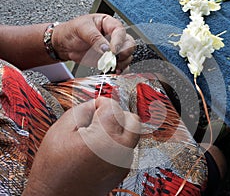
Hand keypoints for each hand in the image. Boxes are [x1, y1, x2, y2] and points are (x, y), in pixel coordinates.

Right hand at [23, 97, 140, 195]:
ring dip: (117, 128)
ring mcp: (124, 161)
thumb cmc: (54, 170)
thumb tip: (95, 104)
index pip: (114, 106)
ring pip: (131, 133)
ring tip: (96, 136)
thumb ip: (81, 110)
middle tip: (99, 119)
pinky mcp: (123, 169)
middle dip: (117, 114)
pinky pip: (127, 147)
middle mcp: (121, 150)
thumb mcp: (60, 131)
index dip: (100, 103)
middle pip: (132, 119)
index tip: (92, 108)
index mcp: (105, 138)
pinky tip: (99, 148)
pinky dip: (117, 142)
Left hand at [52, 14, 135, 72]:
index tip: (113, 50)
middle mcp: (113, 36)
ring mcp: (113, 49)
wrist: (65, 44)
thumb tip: (106, 48)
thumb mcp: (81, 29)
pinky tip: (114, 70)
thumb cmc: (72, 31)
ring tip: (111, 65)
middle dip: (124, 52)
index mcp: (108, 24)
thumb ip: (94, 38)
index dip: (119, 41)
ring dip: (122, 62)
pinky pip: (121, 65)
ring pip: (127, 55)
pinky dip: (120, 69)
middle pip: (129, 43)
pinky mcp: (110, 60)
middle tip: (114, 58)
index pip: (120, 31)